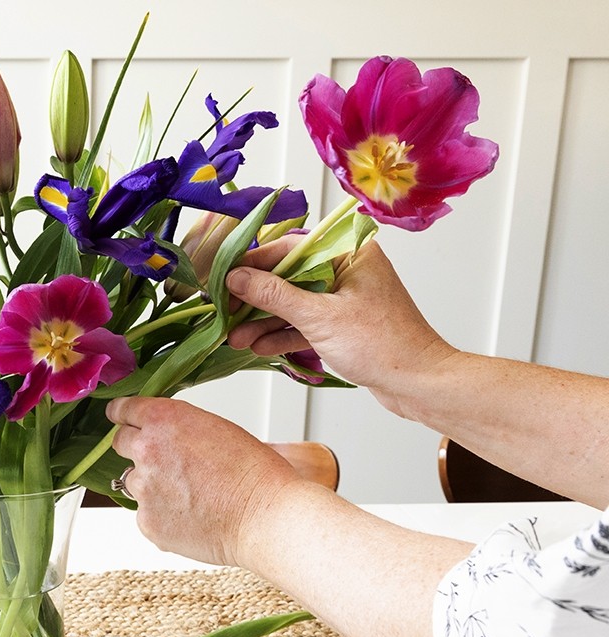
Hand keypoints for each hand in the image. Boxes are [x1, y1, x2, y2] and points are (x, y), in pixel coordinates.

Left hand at [105, 396, 298, 567]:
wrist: (264, 516)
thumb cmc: (253, 472)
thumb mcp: (215, 428)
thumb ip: (179, 429)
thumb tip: (165, 438)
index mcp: (163, 419)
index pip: (123, 410)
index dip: (122, 415)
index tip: (119, 418)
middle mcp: (146, 450)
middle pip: (120, 443)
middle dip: (136, 449)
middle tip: (163, 462)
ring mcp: (143, 488)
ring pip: (134, 482)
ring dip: (152, 485)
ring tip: (190, 495)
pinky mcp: (147, 521)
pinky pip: (146, 514)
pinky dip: (162, 515)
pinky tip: (192, 516)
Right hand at [226, 237, 454, 414]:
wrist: (418, 383)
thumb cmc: (382, 345)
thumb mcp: (319, 317)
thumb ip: (274, 295)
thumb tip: (237, 278)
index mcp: (348, 253)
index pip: (288, 248)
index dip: (252, 264)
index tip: (223, 278)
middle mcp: (346, 269)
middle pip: (287, 276)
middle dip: (254, 299)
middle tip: (225, 312)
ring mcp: (344, 296)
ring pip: (293, 302)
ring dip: (264, 321)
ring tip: (235, 337)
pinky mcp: (343, 322)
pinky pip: (305, 321)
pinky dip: (282, 333)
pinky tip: (257, 345)